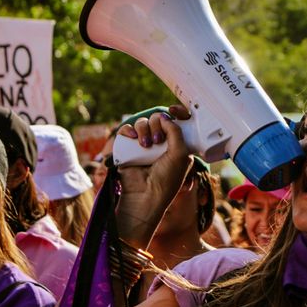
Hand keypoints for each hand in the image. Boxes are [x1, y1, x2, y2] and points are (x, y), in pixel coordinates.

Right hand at [115, 105, 191, 244]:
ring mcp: (143, 145)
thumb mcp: (180, 154)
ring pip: (142, 123)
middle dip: (158, 125)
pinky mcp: (127, 148)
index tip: (174, 110)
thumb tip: (164, 116)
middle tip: (158, 141)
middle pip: (157, 119)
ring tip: (146, 146)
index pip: (176, 121)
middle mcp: (160, 143)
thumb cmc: (167, 179)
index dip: (176, 113)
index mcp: (176, 144)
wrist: (145, 196)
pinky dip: (129, 130)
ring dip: (144, 130)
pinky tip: (132, 138)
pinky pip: (126, 130)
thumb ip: (176, 131)